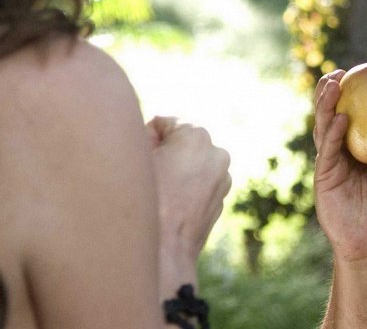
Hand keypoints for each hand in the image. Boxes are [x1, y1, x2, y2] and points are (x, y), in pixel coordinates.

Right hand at [147, 116, 230, 290]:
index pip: (162, 124)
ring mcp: (223, 178)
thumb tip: (146, 134)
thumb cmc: (141, 205)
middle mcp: (217, 153)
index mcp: (196, 136)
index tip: (136, 161)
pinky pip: (197, 185)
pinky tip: (167, 207)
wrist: (161, 254)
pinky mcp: (220, 200)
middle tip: (144, 177)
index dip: (143, 140)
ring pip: (190, 164)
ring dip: (175, 171)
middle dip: (162, 154)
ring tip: (156, 194)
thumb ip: (139, 137)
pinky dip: (184, 189)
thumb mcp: (131, 160)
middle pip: (180, 143)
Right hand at [312, 69, 366, 264]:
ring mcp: (334, 162)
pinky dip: (332, 131)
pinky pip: (327, 149)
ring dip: (327, 103)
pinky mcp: (325, 177)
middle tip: (347, 69)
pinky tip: (339, 117)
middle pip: (339, 113)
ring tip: (335, 81)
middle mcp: (348, 151)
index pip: (366, 112)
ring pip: (326, 126)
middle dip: (337, 89)